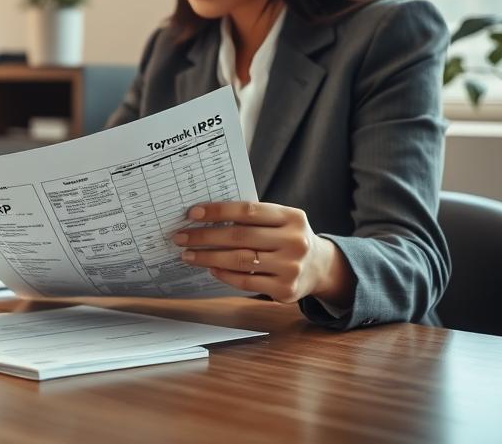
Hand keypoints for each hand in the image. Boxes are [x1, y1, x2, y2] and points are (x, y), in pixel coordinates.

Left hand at [172, 201, 353, 306]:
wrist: (320, 267)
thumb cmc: (288, 238)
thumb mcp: (281, 221)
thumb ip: (253, 217)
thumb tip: (205, 217)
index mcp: (292, 217)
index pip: (248, 211)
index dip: (218, 211)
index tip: (193, 213)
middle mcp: (295, 242)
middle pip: (240, 237)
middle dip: (205, 237)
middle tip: (180, 236)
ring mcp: (291, 268)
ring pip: (240, 260)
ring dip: (208, 257)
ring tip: (188, 254)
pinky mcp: (285, 290)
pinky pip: (246, 281)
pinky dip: (224, 274)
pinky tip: (210, 268)